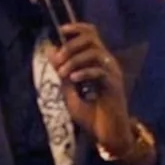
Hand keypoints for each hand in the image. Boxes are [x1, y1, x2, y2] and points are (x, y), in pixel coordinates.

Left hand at [50, 23, 136, 155]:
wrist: (107, 136)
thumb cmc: (91, 116)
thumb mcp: (69, 93)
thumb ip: (62, 73)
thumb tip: (50, 51)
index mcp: (98, 62)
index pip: (91, 34)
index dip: (76, 28)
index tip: (60, 31)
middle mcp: (107, 64)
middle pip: (91, 39)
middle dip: (71, 45)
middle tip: (58, 60)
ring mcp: (112, 74)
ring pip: (94, 52)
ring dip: (74, 60)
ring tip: (63, 73)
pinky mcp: (114, 86)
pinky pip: (99, 71)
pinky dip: (84, 72)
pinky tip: (73, 80)